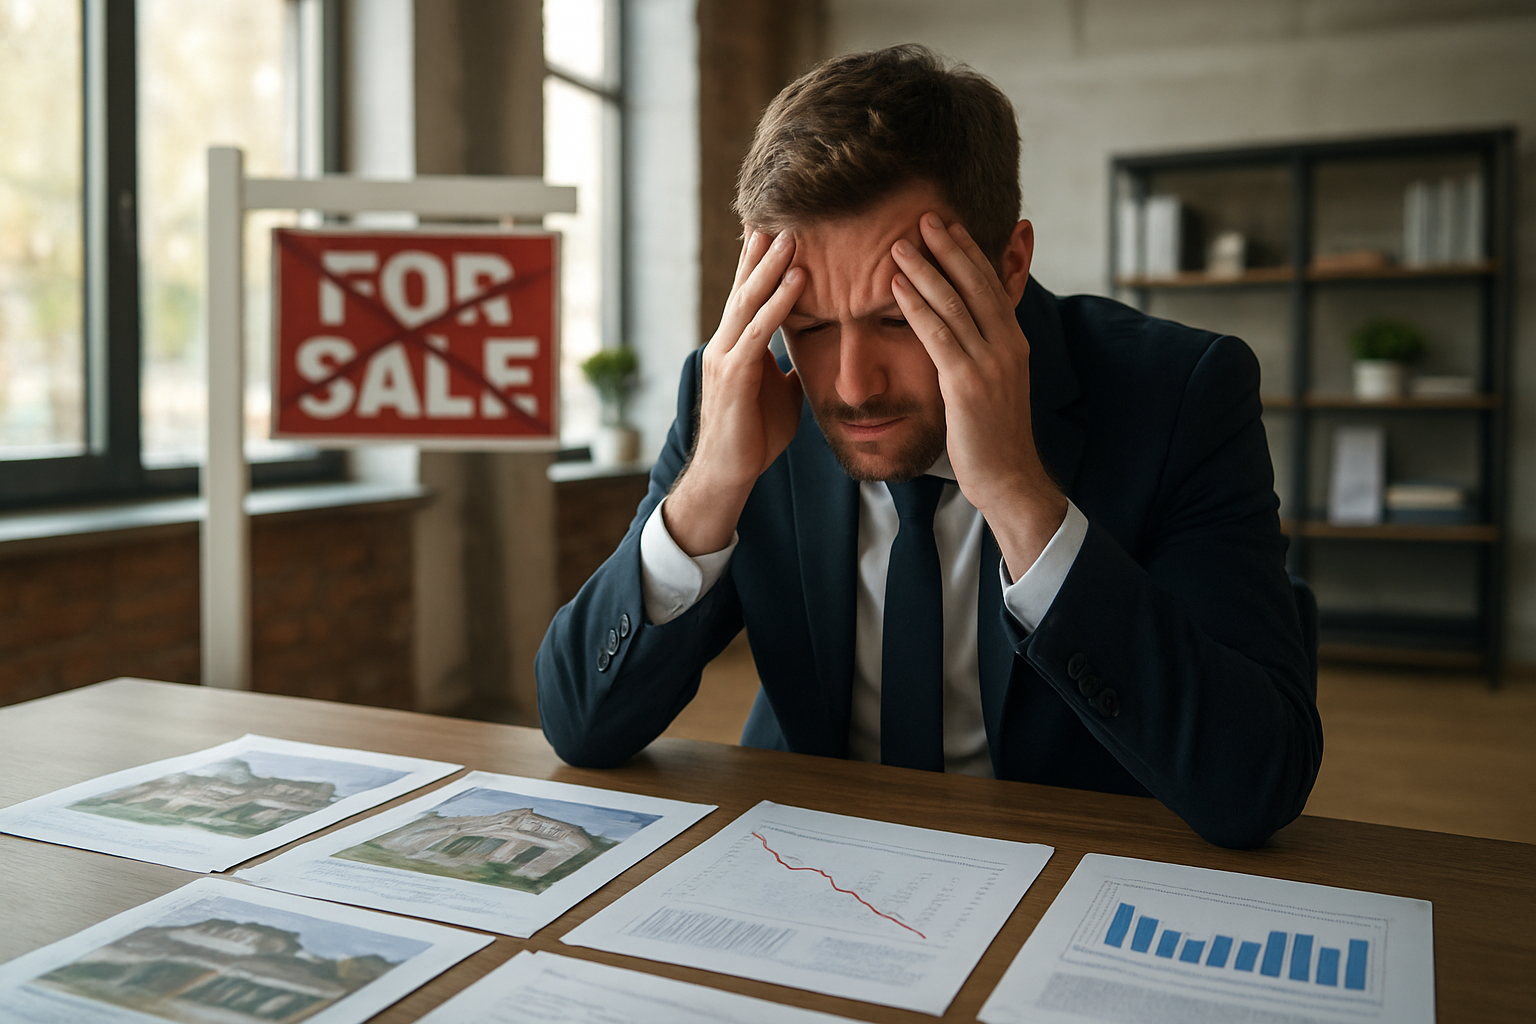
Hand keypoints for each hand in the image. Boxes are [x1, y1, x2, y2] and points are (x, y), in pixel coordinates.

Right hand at [665, 229, 806, 555]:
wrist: (728, 474)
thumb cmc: (753, 437)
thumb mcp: (778, 394)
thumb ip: (786, 369)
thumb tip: (803, 357)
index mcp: (735, 346)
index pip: (748, 295)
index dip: (761, 263)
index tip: (774, 228)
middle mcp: (724, 344)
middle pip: (744, 287)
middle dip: (762, 251)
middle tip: (781, 213)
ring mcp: (724, 358)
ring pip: (748, 302)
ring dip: (772, 267)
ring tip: (792, 235)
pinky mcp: (733, 377)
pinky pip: (758, 332)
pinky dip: (778, 304)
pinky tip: (797, 281)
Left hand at [889, 214, 1065, 576]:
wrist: (1007, 477)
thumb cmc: (991, 435)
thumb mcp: (992, 384)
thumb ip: (980, 353)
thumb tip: (963, 332)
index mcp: (1013, 342)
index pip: (990, 285)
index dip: (968, 253)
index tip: (948, 225)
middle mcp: (1006, 345)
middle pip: (976, 283)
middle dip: (949, 247)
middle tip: (924, 216)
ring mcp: (988, 363)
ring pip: (954, 304)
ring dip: (925, 270)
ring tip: (899, 244)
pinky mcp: (966, 384)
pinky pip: (937, 335)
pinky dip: (915, 306)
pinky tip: (895, 287)